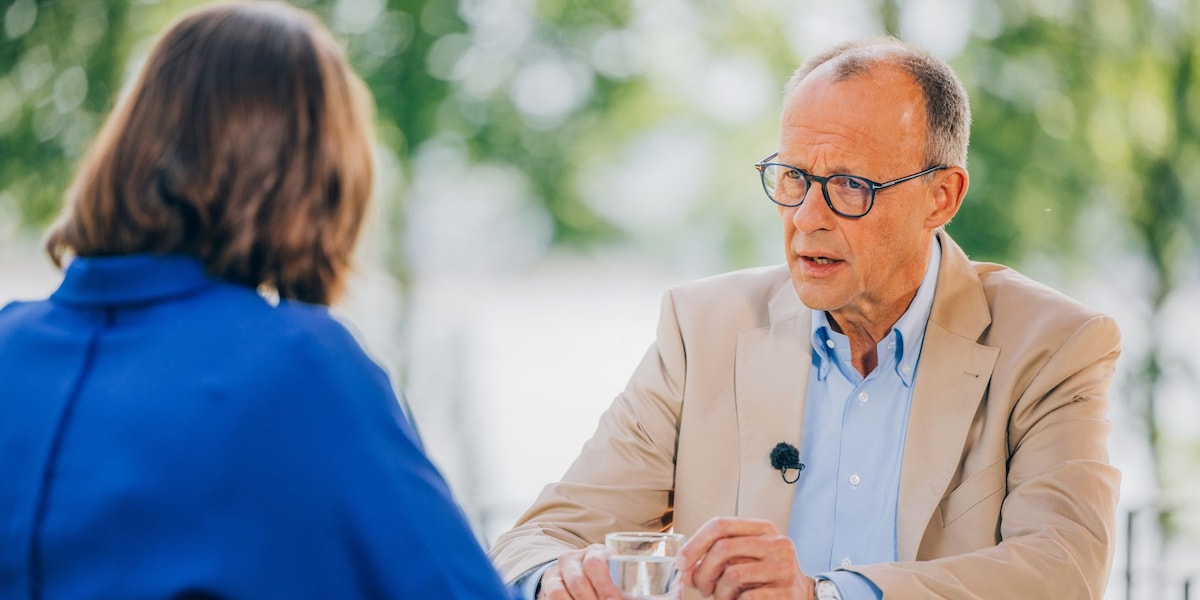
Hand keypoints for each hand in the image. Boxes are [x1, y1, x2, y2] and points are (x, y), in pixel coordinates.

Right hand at [538, 544, 623, 599]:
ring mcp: (557, 572)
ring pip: (559, 591)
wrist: (575, 579)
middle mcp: (573, 558)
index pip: (596, 563)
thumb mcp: (615, 577)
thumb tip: (648, 599)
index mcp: (595, 552)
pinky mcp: (546, 585)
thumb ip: (627, 588)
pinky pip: (552, 598)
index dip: (606, 587)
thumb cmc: (605, 581)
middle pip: (578, 581)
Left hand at [676, 517, 814, 598]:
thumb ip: (717, 557)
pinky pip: (747, 596)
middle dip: (703, 571)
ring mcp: (784, 567)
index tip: (682, 562)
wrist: (801, 595)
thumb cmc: (765, 575)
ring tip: (721, 597)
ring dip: (719, 592)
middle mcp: (776, 543)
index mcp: (763, 528)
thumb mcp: (744, 558)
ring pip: (733, 575)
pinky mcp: (787, 592)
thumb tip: (686, 570)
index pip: (720, 525)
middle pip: (723, 548)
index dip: (695, 543)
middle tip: (701, 587)